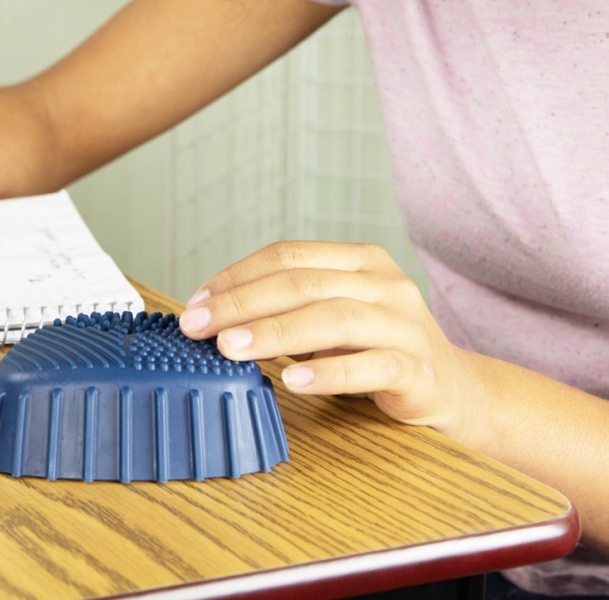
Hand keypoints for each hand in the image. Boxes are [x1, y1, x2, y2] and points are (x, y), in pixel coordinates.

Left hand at [178, 241, 475, 433]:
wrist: (451, 389)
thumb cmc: (374, 348)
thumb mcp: (330, 315)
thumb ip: (286, 306)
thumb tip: (211, 313)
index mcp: (360, 260)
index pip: (289, 256)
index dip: (237, 277)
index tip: (195, 303)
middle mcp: (385, 284)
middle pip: (303, 284)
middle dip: (241, 304)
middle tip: (198, 326)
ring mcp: (406, 325)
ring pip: (334, 319)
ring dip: (275, 333)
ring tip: (230, 348)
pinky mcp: (419, 370)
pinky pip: (371, 368)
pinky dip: (329, 373)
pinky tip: (294, 380)